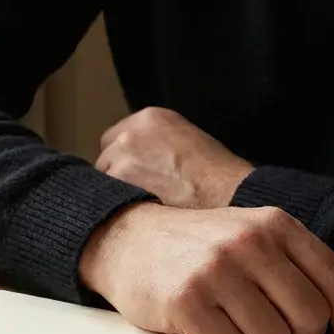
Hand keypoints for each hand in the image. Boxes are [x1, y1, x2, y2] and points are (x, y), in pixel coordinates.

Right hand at [79, 202, 333, 333]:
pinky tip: (208, 331)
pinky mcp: (186, 301)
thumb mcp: (255, 242)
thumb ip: (304, 272)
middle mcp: (250, 242)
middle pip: (310, 319)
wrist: (127, 240)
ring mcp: (217, 270)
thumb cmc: (200, 250)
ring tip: (233, 326)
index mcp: (276, 225)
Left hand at [95, 107, 253, 208]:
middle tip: (140, 196)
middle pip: (105, 158)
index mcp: (151, 118)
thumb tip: (141, 164)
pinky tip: (139, 215)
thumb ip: (157, 146)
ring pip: (104, 179)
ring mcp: (123, 154)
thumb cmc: (218, 177)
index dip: (124, 161)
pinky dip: (118, 208)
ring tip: (143, 208)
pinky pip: (106, 197)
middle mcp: (132, 131)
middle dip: (118, 177)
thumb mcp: (188, 143)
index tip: (136, 176)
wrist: (230, 194)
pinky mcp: (120, 178)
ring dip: (117, 194)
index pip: (116, 139)